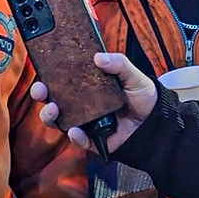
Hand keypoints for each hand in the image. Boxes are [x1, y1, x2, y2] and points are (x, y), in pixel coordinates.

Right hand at [33, 52, 157, 153]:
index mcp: (87, 87)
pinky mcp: (93, 140)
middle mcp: (82, 105)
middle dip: (41, 95)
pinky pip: (79, 140)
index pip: (62, 80)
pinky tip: (76, 131)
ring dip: (50, 116)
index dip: (48, 75)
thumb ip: (119, 64)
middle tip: (40, 89)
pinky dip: (75, 137)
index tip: (41, 68)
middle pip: (53, 99)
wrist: (158, 121)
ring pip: (59, 121)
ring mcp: (86, 122)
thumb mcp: (133, 76)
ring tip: (53, 109)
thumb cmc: (143, 96)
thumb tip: (99, 57)